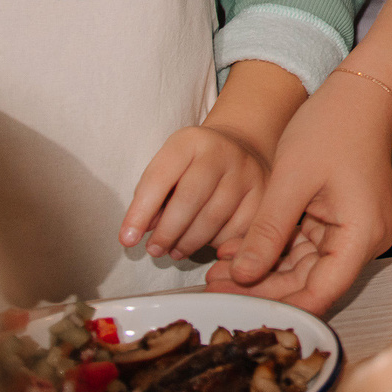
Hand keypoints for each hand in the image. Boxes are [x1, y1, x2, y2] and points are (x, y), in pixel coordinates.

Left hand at [120, 122, 268, 260]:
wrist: (242, 147)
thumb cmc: (193, 165)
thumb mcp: (169, 166)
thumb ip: (152, 196)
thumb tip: (140, 233)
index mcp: (190, 141)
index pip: (160, 177)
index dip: (140, 211)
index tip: (127, 239)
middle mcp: (222, 152)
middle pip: (189, 199)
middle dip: (167, 231)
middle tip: (154, 250)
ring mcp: (248, 172)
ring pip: (214, 219)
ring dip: (188, 242)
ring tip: (174, 250)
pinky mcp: (264, 195)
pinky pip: (237, 230)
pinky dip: (216, 243)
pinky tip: (204, 243)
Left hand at [206, 70, 391, 313]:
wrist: (360, 95)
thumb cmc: (332, 128)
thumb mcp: (290, 180)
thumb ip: (267, 233)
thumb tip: (241, 276)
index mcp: (361, 236)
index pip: (320, 294)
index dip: (278, 307)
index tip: (236, 308)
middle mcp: (365, 242)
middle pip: (312, 283)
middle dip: (264, 287)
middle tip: (214, 285)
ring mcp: (355, 233)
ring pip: (306, 268)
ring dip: (266, 269)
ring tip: (219, 269)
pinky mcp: (343, 222)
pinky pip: (309, 247)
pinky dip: (278, 249)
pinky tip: (242, 250)